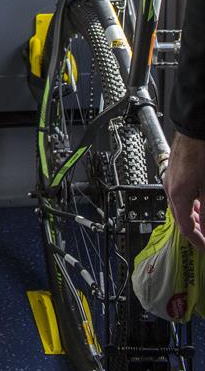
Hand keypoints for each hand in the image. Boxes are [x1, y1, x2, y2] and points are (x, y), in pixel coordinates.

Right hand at [163, 131, 204, 249]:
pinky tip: (200, 202)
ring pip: (180, 206)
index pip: (186, 229)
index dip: (199, 242)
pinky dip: (191, 203)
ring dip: (194, 216)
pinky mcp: (173, 171)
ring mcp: (169, 178)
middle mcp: (169, 187)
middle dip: (196, 230)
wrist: (194, 128)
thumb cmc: (202, 153)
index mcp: (177, 194)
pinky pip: (179, 194)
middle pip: (181, 218)